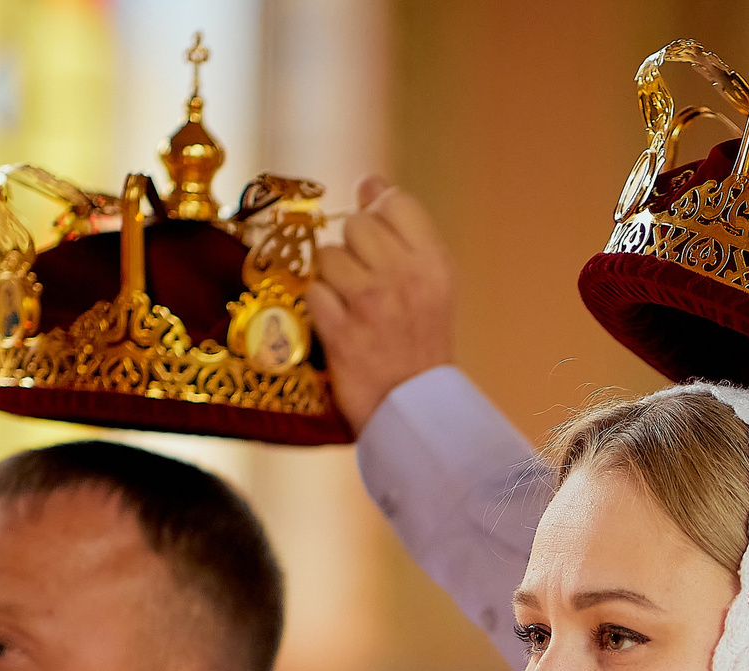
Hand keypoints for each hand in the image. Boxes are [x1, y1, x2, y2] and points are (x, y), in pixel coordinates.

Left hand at [306, 174, 455, 431]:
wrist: (416, 411)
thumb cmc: (422, 345)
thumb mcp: (432, 286)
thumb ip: (404, 233)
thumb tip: (370, 181)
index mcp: (435, 264)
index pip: (394, 202)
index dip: (378, 215)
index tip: (378, 242)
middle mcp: (405, 278)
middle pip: (356, 224)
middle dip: (354, 249)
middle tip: (365, 284)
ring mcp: (371, 305)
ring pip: (328, 255)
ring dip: (332, 278)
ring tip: (350, 305)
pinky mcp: (341, 333)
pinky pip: (313, 292)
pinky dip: (320, 309)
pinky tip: (338, 325)